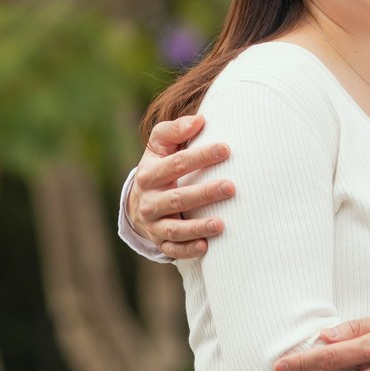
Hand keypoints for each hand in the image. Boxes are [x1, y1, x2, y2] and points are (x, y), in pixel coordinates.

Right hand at [128, 114, 233, 259]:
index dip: (201, 156)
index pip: (176, 163)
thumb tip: (199, 120)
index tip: (226, 149)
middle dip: (204, 193)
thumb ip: (174, 130)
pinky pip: (173, 249)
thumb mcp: (159, 146)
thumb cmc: (159, 167)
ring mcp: (154, 224)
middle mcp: (149, 201)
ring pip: (175, 228)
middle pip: (177, 198)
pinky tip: (206, 246)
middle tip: (231, 187)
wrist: (138, 202)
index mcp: (149, 174)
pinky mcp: (160, 242)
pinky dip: (188, 250)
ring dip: (198, 227)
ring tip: (222, 224)